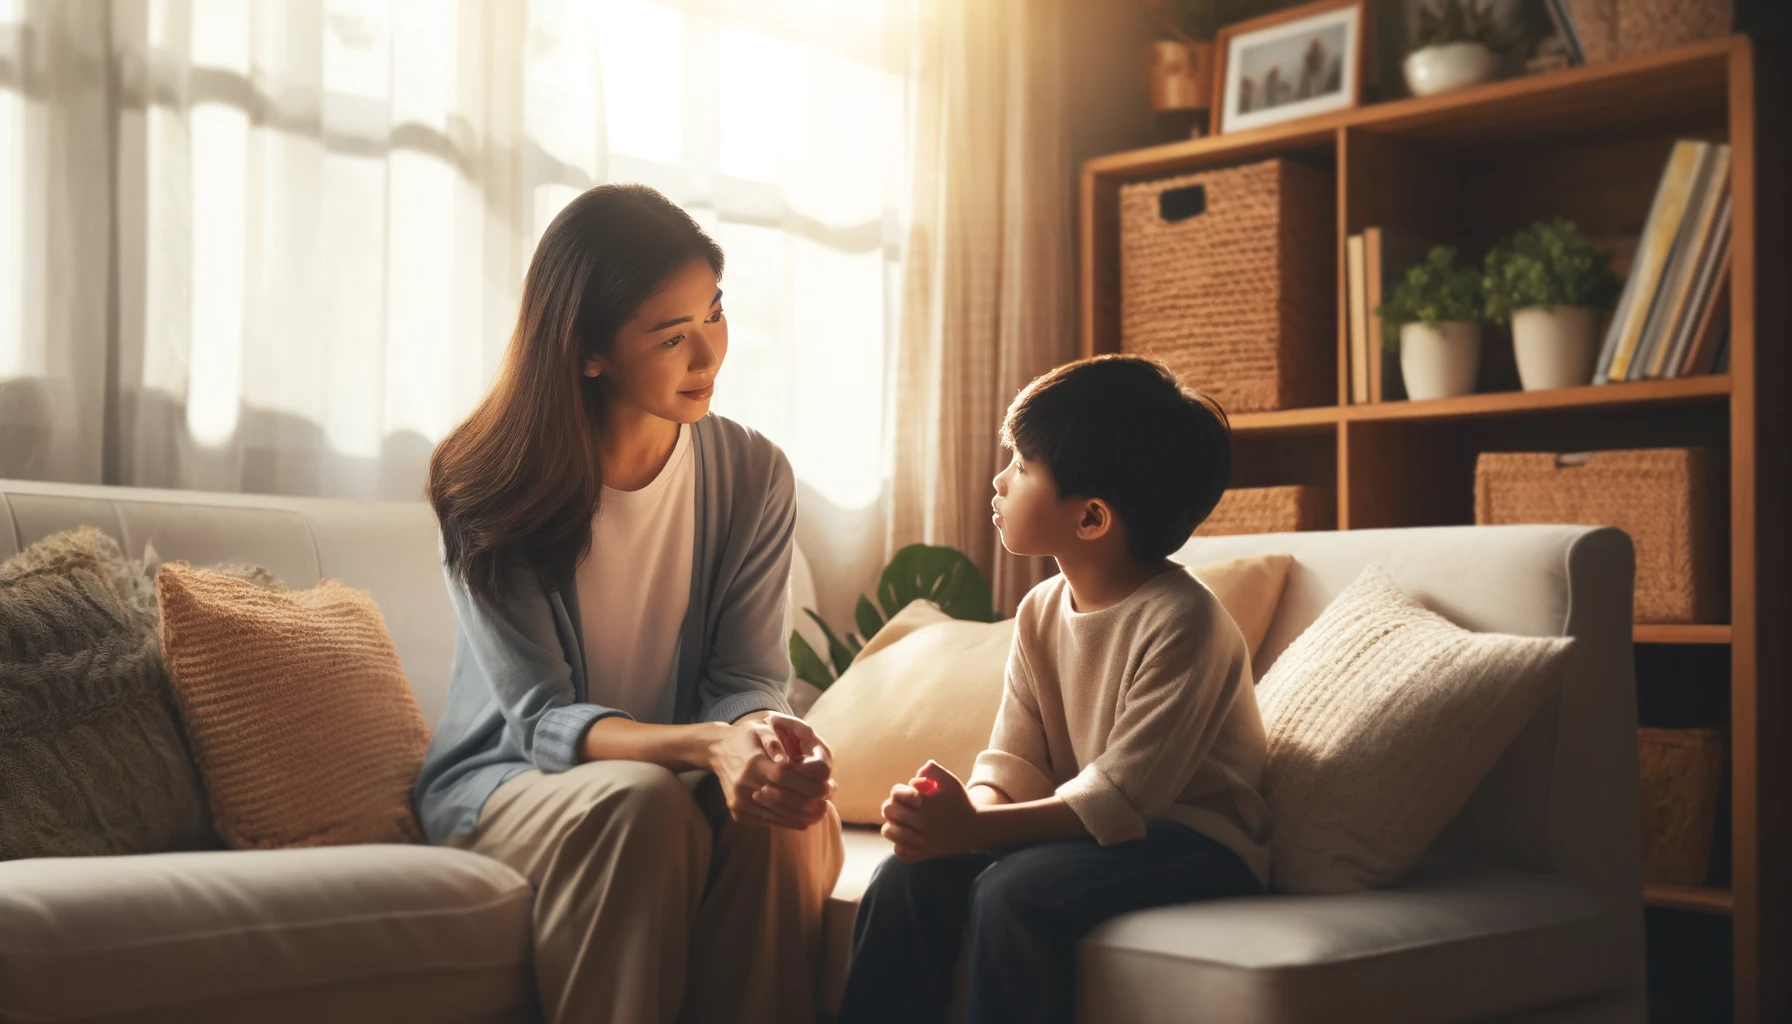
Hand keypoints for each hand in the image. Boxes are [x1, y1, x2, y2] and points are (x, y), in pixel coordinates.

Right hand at [708, 712, 834, 829]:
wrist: (718, 750)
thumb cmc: (746, 737)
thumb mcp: (760, 728)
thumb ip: (775, 741)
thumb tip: (786, 760)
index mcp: (755, 762)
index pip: (787, 777)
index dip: (810, 784)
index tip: (828, 787)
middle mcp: (745, 784)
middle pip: (785, 800)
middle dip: (811, 803)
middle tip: (828, 802)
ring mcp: (740, 801)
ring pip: (777, 815)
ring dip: (802, 816)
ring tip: (820, 813)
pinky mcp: (737, 812)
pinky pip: (766, 821)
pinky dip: (787, 822)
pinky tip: (803, 819)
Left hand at [881, 760, 978, 861]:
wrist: (976, 829)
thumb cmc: (961, 803)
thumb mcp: (951, 782)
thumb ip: (933, 771)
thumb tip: (917, 773)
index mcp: (925, 804)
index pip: (895, 795)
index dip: (900, 793)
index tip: (914, 797)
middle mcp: (921, 822)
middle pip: (888, 810)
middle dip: (894, 807)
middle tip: (903, 809)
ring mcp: (921, 840)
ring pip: (889, 831)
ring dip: (893, 825)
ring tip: (901, 823)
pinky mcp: (923, 854)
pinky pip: (900, 851)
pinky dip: (900, 845)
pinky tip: (909, 839)